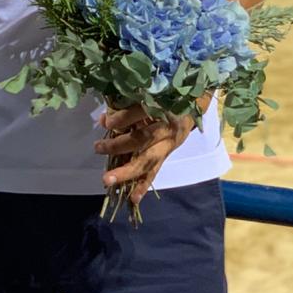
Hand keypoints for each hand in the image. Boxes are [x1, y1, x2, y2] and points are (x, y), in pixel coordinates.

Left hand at [95, 96, 209, 207]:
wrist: (194, 103)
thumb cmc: (165, 95)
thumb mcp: (150, 93)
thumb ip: (128, 103)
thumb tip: (104, 119)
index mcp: (164, 107)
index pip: (142, 113)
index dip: (123, 118)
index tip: (105, 122)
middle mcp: (167, 127)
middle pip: (144, 139)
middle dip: (120, 146)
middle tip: (98, 148)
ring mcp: (169, 143)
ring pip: (148, 160)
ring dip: (127, 172)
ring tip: (108, 180)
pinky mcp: (168, 154)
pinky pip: (155, 171)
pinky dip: (143, 186)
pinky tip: (133, 199)